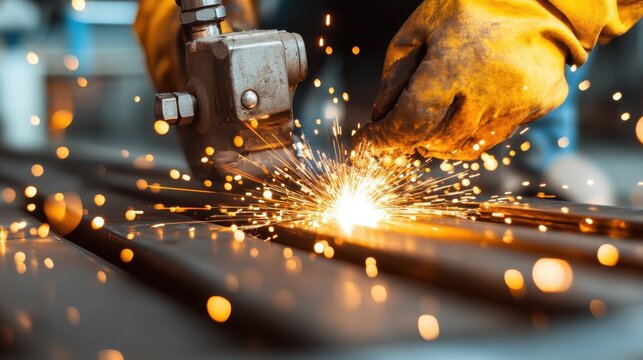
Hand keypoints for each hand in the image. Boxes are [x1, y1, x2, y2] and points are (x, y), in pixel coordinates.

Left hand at [353, 0, 582, 159]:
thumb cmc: (471, 4)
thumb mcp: (421, 27)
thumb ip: (397, 74)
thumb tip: (380, 116)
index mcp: (456, 64)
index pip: (412, 119)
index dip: (385, 137)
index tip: (367, 142)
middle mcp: (491, 89)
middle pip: (436, 138)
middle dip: (409, 138)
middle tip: (396, 130)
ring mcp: (521, 100)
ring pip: (464, 145)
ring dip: (437, 142)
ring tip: (427, 124)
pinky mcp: (542, 103)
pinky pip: (494, 136)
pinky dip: (469, 134)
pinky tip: (461, 114)